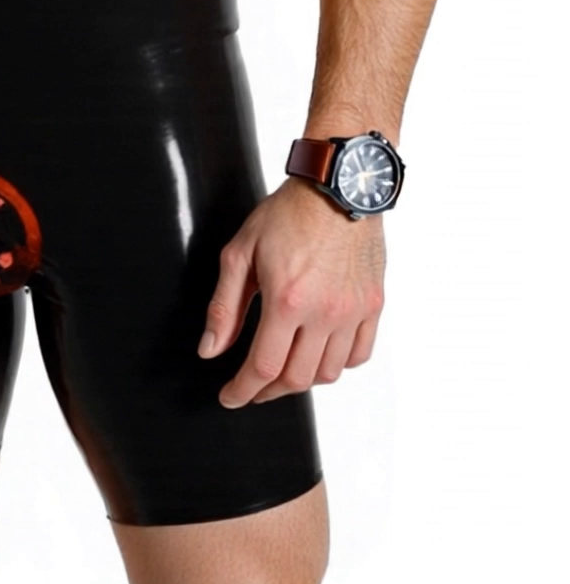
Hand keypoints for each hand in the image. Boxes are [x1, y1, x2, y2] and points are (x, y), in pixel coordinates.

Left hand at [198, 177, 385, 405]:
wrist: (337, 185)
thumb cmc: (288, 212)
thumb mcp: (241, 252)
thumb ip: (224, 306)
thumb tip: (210, 350)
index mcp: (287, 300)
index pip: (264, 367)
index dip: (243, 391)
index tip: (231, 398)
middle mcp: (325, 312)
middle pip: (297, 378)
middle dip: (268, 390)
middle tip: (253, 386)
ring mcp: (354, 311)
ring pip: (329, 372)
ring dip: (302, 380)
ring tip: (283, 369)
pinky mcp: (374, 304)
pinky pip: (359, 354)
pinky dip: (338, 364)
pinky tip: (320, 354)